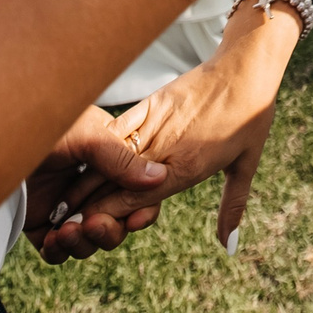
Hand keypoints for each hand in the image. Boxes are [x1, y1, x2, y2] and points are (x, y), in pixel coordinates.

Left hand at [21, 106, 170, 261]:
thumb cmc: (37, 122)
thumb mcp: (85, 134)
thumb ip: (120, 158)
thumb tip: (159, 178)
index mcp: (109, 161)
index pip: (138, 192)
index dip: (143, 209)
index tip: (137, 218)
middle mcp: (91, 187)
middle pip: (117, 223)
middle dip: (110, 230)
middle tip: (93, 223)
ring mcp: (66, 207)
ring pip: (90, 241)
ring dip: (84, 242)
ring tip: (65, 231)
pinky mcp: (41, 226)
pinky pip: (59, 252)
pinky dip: (60, 251)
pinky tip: (52, 239)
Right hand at [62, 3, 295, 255]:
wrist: (246, 66)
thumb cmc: (251, 116)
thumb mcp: (247, 164)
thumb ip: (232, 207)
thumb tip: (230, 246)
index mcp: (188, 167)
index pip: (137, 198)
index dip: (108, 215)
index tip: (83, 228)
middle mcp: (166, 148)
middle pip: (117, 181)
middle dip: (88, 203)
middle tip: (61, 222)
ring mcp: (155, 124)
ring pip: (111, 156)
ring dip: (86, 178)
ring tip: (61, 197)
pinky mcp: (150, 104)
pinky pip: (119, 128)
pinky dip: (98, 146)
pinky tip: (79, 157)